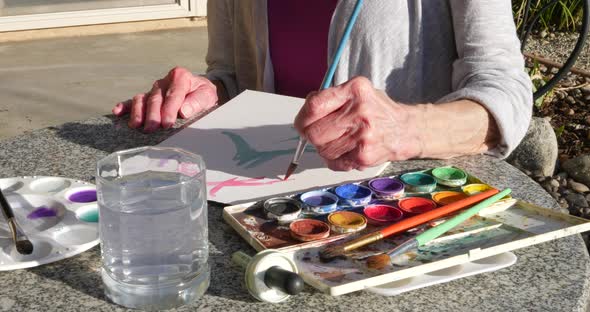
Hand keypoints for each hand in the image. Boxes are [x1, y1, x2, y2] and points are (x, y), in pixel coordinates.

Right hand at [112, 67, 217, 131]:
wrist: (200, 90)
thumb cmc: (203, 94)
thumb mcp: (208, 95)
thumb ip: (197, 101)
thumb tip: (183, 111)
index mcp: (180, 77)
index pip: (174, 94)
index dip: (169, 109)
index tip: (167, 123)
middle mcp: (165, 81)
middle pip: (156, 98)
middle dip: (153, 114)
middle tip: (151, 128)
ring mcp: (154, 89)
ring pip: (143, 99)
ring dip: (138, 112)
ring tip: (136, 125)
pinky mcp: (147, 96)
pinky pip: (134, 100)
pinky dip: (125, 106)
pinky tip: (118, 112)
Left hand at [294, 77, 421, 170]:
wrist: (404, 130)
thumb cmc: (375, 110)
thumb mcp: (356, 92)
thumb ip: (329, 99)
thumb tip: (304, 115)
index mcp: (355, 90)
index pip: (314, 106)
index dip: (302, 117)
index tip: (302, 122)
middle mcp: (360, 112)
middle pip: (314, 132)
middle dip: (311, 135)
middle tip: (319, 133)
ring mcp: (363, 136)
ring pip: (322, 149)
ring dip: (325, 147)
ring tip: (340, 140)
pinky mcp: (364, 156)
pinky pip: (334, 162)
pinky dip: (335, 159)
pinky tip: (348, 149)